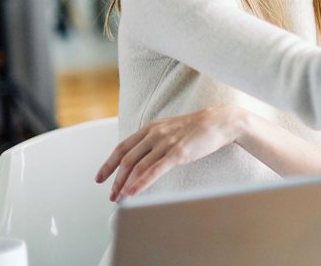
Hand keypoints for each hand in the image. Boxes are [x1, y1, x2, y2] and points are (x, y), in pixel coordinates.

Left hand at [95, 106, 246, 200]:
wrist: (220, 122)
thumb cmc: (198, 128)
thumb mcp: (170, 128)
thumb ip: (155, 139)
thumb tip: (142, 156)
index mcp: (150, 128)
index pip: (122, 147)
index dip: (108, 164)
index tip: (100, 177)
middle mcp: (154, 134)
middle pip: (126, 159)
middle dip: (115, 180)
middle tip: (111, 195)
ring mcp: (166, 143)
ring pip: (137, 166)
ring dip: (125, 184)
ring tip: (120, 198)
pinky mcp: (178, 153)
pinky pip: (154, 170)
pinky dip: (141, 183)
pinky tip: (133, 192)